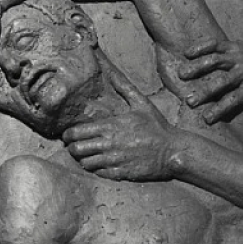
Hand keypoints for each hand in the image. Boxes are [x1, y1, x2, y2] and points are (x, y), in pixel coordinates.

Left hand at [62, 74, 184, 180]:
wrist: (173, 150)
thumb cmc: (158, 127)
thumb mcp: (142, 103)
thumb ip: (124, 88)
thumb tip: (110, 70)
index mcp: (110, 126)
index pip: (76, 133)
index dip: (68, 135)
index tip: (70, 135)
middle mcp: (109, 144)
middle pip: (76, 149)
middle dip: (72, 148)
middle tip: (75, 147)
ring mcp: (114, 160)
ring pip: (85, 163)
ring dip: (83, 160)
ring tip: (87, 156)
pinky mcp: (121, 173)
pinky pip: (98, 173)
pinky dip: (96, 170)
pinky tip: (101, 165)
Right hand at [176, 39, 242, 124]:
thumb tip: (237, 137)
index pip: (234, 100)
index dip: (220, 110)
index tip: (205, 119)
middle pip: (223, 81)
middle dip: (205, 91)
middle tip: (188, 100)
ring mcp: (238, 56)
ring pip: (216, 59)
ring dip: (198, 66)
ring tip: (181, 74)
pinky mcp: (234, 45)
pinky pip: (216, 44)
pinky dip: (201, 47)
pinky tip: (187, 54)